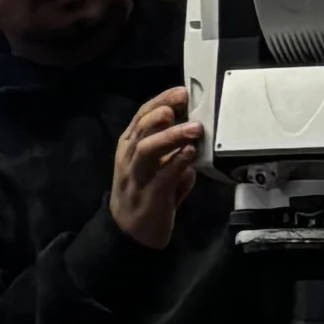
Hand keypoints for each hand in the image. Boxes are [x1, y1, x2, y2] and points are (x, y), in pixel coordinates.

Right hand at [108, 86, 206, 249]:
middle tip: (184, 103)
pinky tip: (191, 154)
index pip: (141, 115)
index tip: (181, 91)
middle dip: (164, 111)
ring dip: (172, 136)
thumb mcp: (154, 166)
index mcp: (129, 145)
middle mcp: (129, 157)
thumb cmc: (144, 193)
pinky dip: (178, 162)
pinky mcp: (149, 194)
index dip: (161, 101)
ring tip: (194, 129)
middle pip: (143, 127)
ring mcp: (137, 176)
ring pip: (148, 148)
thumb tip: (193, 139)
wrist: (129, 232)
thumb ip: (170, 150)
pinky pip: (163, 175)